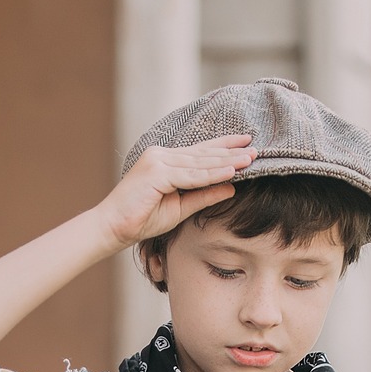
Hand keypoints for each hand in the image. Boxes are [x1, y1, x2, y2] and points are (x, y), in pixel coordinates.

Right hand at [99, 136, 256, 249]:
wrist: (113, 227)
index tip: (246, 143)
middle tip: (256, 148)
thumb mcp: (180, 208)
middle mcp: (161, 155)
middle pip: (203, 153)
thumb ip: (204, 195)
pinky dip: (212, 174)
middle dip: (231, 151)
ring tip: (250, 158)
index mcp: (165, 161)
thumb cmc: (142, 219)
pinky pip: (190, 175)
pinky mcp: (156, 172)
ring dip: (226, 160)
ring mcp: (158, 160)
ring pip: (200, 162)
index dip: (224, 147)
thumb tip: (231, 187)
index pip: (200, 151)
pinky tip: (231, 172)